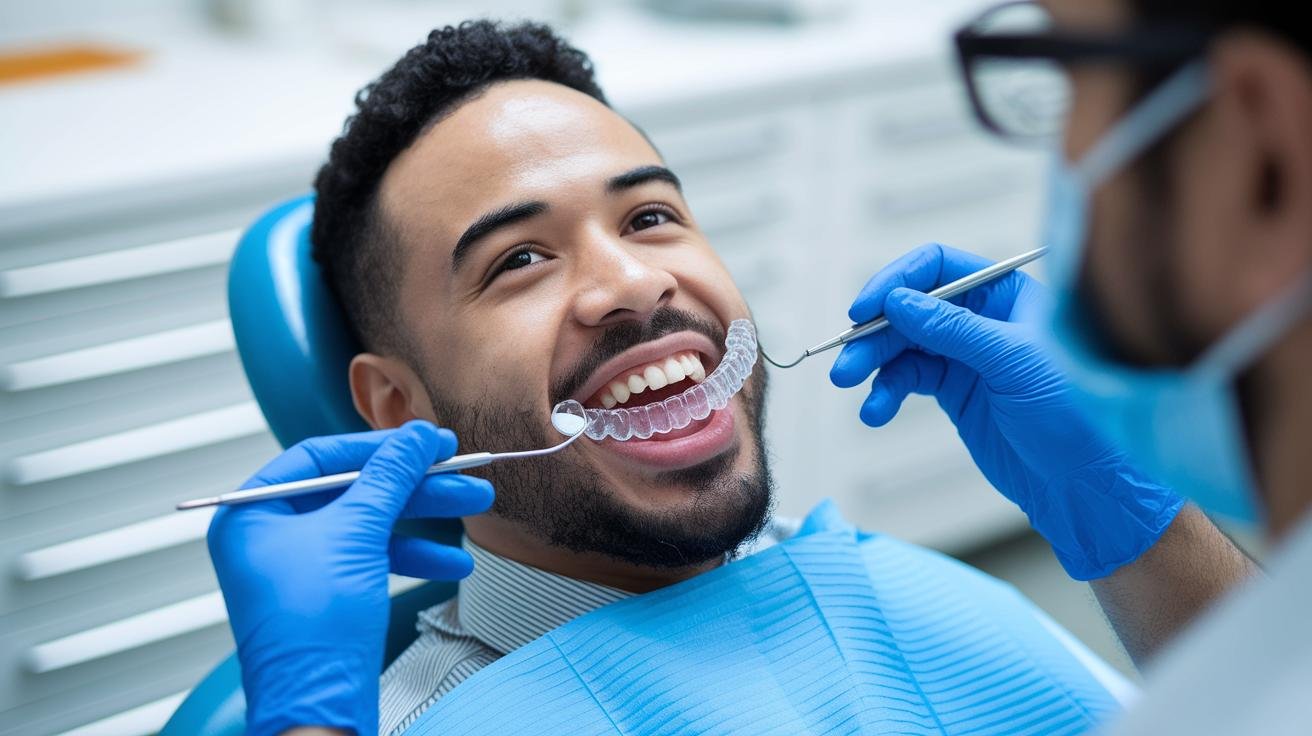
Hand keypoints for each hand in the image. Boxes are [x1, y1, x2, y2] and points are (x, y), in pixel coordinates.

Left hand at [207, 421, 492, 735]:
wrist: (316, 708)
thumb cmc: (312, 628)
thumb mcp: (356, 534)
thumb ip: (390, 477)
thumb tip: (417, 437)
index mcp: (252, 513)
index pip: (320, 457)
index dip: (379, 446)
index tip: (426, 442)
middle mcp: (269, 536)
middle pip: (354, 491)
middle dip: (415, 486)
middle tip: (462, 474)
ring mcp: (299, 568)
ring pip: (370, 525)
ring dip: (425, 518)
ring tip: (474, 506)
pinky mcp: (327, 595)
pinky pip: (372, 559)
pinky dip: (413, 557)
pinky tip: (453, 561)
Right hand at [829, 243, 1182, 579]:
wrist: (1084, 481)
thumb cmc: (1075, 414)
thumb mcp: (1014, 361)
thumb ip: (953, 328)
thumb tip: (898, 302)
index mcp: (1006, 294)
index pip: (939, 266)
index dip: (897, 282)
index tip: (866, 309)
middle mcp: (983, 317)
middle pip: (911, 308)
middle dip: (875, 332)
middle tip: (847, 359)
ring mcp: (966, 354)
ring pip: (902, 345)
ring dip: (872, 364)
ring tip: (850, 384)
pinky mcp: (955, 390)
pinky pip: (906, 380)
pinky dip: (885, 392)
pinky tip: (875, 411)